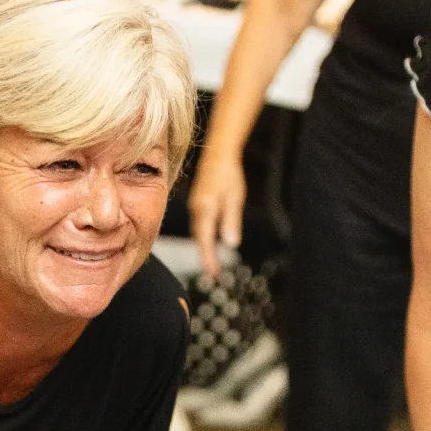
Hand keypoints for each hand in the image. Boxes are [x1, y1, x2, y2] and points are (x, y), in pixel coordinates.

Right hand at [187, 146, 245, 280]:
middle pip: (200, 240)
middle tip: (214, 277)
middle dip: (206, 258)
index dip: (209, 259)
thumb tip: (231, 244)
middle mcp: (197, 210)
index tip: (214, 275)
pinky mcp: (198, 204)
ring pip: (199, 233)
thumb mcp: (234, 198)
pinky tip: (209, 244)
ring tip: (213, 266)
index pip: (205, 240)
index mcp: (205, 210)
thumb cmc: (229, 174)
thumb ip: (231, 221)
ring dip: (205, 249)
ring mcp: (196, 207)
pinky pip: (199, 225)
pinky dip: (203, 238)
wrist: (217, 153)